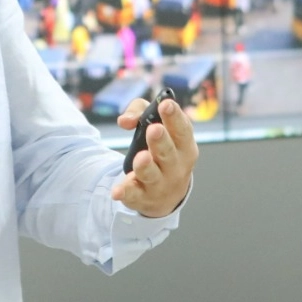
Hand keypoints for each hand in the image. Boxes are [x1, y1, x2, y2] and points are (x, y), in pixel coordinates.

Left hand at [111, 97, 197, 217]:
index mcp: (184, 145)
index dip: (174, 117)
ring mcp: (160, 184)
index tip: (166, 104)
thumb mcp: (155, 124)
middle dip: (161, 140)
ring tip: (141, 157)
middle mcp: (176, 166)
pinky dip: (125, 193)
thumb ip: (140, 112)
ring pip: (152, 174)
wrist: (167, 193)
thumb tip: (125, 120)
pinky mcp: (142, 197)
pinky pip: (133, 195)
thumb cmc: (162, 149)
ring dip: (145, 166)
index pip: (182, 130)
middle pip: (168, 153)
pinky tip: (117, 191)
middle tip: (154, 129)